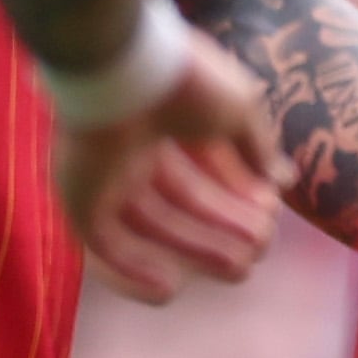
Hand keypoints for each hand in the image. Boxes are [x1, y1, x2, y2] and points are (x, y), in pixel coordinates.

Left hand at [59, 26, 282, 302]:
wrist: (127, 67)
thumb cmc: (185, 80)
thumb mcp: (238, 108)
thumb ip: (257, 147)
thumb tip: (282, 179)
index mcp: (167, 114)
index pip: (204, 164)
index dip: (238, 191)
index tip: (270, 211)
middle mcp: (133, 143)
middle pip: (180, 197)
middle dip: (222, 224)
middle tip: (259, 248)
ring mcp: (102, 169)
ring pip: (150, 222)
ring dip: (194, 248)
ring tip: (239, 267)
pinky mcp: (76, 193)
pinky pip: (101, 242)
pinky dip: (131, 270)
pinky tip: (169, 289)